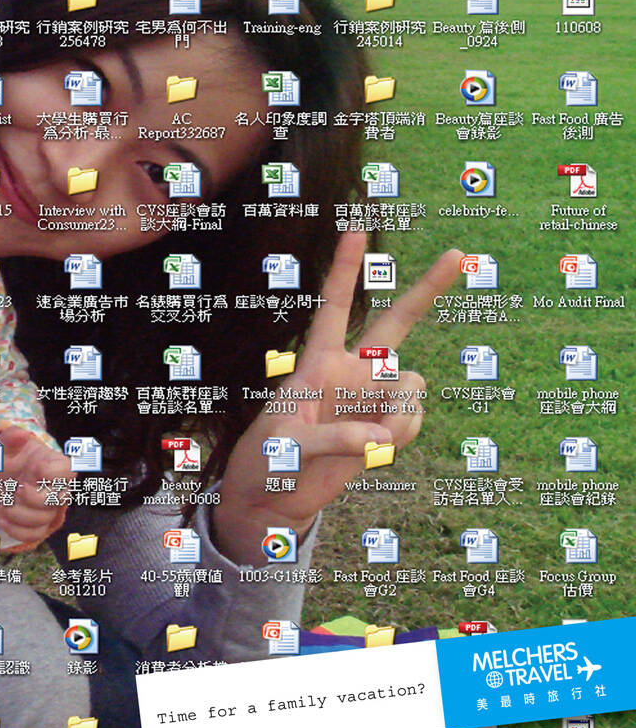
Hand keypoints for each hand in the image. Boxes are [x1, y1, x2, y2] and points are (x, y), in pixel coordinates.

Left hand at [0, 428, 71, 547]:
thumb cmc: (5, 456)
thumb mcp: (4, 443)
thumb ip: (11, 437)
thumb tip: (21, 434)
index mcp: (54, 464)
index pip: (69, 470)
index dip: (54, 472)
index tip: (34, 468)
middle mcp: (56, 488)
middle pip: (60, 499)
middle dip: (35, 498)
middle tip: (14, 489)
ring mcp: (47, 508)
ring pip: (44, 519)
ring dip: (18, 514)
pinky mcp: (36, 525)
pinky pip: (35, 535)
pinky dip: (17, 531)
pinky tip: (1, 520)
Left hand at [213, 232, 462, 564]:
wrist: (276, 498)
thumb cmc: (268, 461)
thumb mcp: (286, 446)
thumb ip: (332, 438)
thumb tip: (379, 435)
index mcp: (315, 362)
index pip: (333, 307)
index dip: (346, 270)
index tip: (357, 229)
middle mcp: (351, 372)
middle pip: (396, 322)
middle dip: (427, 289)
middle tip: (459, 254)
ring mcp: (374, 398)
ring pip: (412, 385)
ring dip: (397, 411)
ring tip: (365, 439)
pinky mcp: (388, 426)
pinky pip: (413, 419)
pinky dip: (399, 434)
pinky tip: (374, 450)